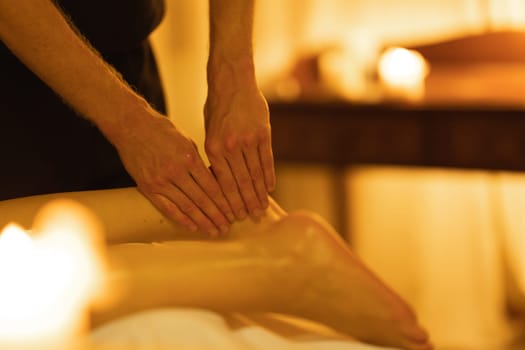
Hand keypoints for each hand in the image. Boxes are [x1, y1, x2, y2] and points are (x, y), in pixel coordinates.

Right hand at [113, 110, 233, 235]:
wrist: (131, 126)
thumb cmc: (162, 131)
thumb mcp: (187, 142)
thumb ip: (199, 163)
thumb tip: (214, 183)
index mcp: (189, 158)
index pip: (212, 186)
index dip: (224, 202)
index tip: (232, 213)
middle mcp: (176, 171)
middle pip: (202, 199)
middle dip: (216, 216)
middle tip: (226, 228)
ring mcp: (160, 181)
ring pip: (186, 207)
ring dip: (202, 221)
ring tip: (213, 231)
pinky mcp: (147, 187)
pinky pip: (167, 208)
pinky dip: (181, 219)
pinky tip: (192, 227)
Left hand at [204, 87, 275, 219]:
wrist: (233, 82)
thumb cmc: (218, 109)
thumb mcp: (209, 132)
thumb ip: (217, 156)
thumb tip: (222, 181)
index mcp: (213, 147)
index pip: (223, 182)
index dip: (230, 201)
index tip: (235, 215)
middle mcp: (231, 146)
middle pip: (241, 182)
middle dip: (246, 203)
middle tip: (252, 218)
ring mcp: (248, 140)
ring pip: (255, 174)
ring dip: (259, 193)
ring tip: (263, 207)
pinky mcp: (264, 133)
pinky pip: (267, 160)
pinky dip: (269, 176)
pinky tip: (270, 189)